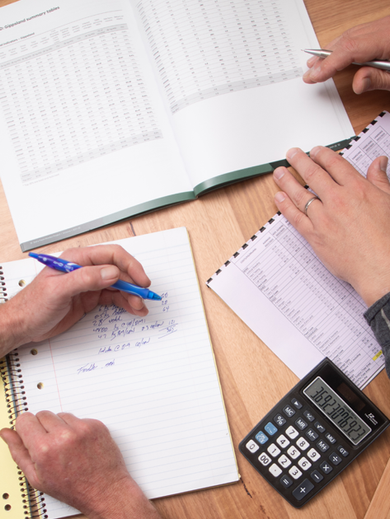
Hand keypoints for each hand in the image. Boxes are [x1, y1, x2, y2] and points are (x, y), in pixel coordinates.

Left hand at [0, 245, 150, 355]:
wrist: (23, 325)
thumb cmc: (33, 305)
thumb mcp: (58, 290)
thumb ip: (85, 279)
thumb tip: (111, 273)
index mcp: (78, 260)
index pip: (111, 255)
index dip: (129, 266)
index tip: (140, 280)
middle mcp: (86, 269)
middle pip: (119, 270)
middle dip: (134, 283)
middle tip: (144, 296)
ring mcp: (89, 284)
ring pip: (119, 285)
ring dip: (132, 295)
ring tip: (140, 307)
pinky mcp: (90, 298)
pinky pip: (113, 297)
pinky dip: (125, 303)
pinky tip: (134, 309)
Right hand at [0, 412, 160, 518]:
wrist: (104, 489)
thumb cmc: (72, 488)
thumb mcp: (37, 477)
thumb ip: (19, 452)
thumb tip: (7, 433)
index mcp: (45, 449)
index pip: (25, 419)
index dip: (25, 427)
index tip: (28, 433)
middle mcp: (63, 435)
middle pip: (42, 414)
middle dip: (42, 427)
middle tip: (49, 445)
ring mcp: (82, 428)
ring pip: (60, 415)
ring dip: (60, 427)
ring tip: (66, 447)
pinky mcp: (96, 424)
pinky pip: (78, 418)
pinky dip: (76, 428)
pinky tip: (79, 444)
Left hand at [273, 146, 389, 306]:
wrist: (380, 266)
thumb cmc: (387, 238)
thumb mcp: (388, 201)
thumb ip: (379, 180)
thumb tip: (378, 163)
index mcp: (357, 189)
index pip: (334, 164)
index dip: (321, 154)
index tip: (314, 151)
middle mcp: (338, 200)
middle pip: (313, 174)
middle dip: (299, 161)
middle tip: (291, 154)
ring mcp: (324, 218)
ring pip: (300, 194)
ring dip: (287, 181)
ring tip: (279, 173)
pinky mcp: (314, 235)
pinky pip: (295, 217)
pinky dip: (285, 206)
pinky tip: (279, 198)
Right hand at [303, 16, 389, 93]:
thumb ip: (378, 79)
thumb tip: (357, 84)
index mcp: (387, 38)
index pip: (350, 49)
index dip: (330, 63)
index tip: (316, 75)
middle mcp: (384, 27)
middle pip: (347, 40)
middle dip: (325, 59)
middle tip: (310, 74)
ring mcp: (384, 25)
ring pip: (350, 34)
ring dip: (331, 51)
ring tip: (316, 65)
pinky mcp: (383, 28)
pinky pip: (358, 33)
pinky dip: (343, 44)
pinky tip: (335, 52)